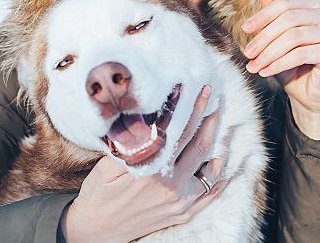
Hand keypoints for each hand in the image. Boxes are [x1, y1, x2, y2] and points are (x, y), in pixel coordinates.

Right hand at [60, 85, 228, 241]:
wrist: (96, 231)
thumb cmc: (99, 193)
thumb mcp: (108, 165)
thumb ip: (129, 144)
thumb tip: (146, 118)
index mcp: (152, 170)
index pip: (179, 132)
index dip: (191, 109)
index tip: (199, 90)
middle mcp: (170, 186)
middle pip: (199, 146)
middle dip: (209, 119)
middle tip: (214, 98)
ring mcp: (179, 202)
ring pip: (211, 170)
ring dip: (219, 146)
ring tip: (219, 127)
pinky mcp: (182, 214)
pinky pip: (210, 195)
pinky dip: (220, 178)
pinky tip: (223, 162)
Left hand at [241, 0, 319, 140]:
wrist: (310, 95)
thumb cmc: (294, 64)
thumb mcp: (278, 37)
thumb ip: (274, 12)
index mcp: (316, 6)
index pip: (285, 5)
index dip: (262, 16)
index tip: (244, 29)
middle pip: (289, 19)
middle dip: (263, 37)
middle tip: (247, 53)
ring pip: (293, 37)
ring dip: (269, 53)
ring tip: (254, 65)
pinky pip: (300, 54)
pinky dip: (279, 63)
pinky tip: (265, 71)